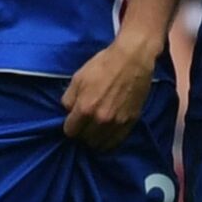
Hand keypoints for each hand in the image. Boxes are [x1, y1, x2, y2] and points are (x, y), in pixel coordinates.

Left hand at [61, 32, 158, 150]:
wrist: (133, 58)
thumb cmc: (104, 64)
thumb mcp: (78, 78)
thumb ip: (68, 99)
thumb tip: (69, 112)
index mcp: (85, 108)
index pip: (70, 131)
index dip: (70, 126)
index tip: (74, 120)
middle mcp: (101, 119)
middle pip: (85, 140)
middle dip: (82, 133)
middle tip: (85, 124)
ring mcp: (118, 122)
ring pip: (100, 144)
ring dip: (95, 138)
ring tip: (96, 129)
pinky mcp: (131, 120)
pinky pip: (117, 141)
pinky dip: (110, 140)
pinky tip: (108, 132)